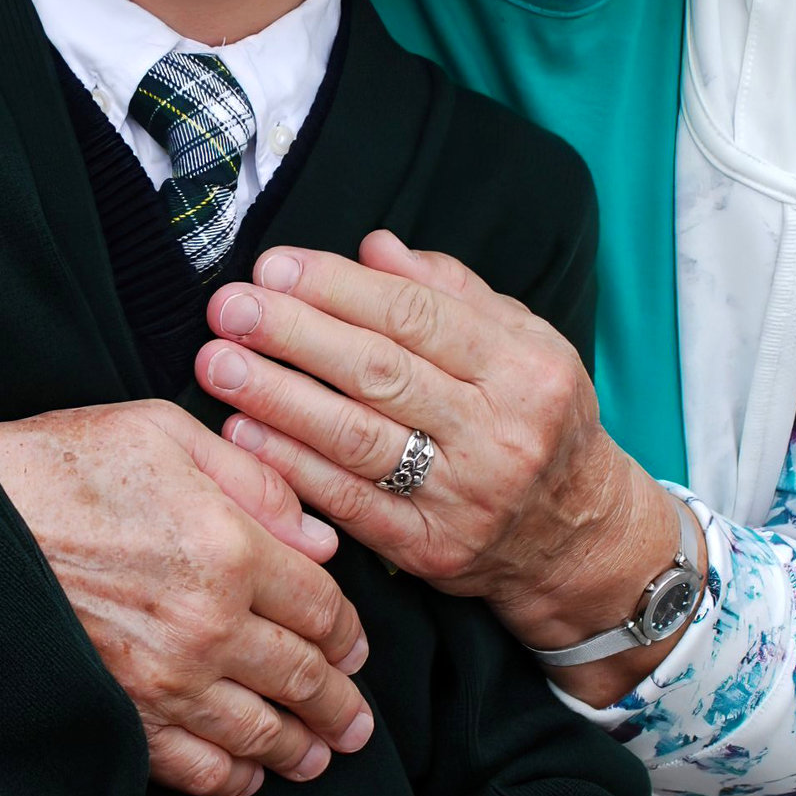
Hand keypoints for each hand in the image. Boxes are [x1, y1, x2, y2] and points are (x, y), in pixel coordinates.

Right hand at [0, 404, 374, 795]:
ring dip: (300, 749)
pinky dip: (235, 777)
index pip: (323, 608)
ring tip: (320, 757)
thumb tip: (317, 540)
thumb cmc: (56, 466)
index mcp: (229, 549)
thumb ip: (251, 478)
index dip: (350, 635)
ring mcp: (164, 681)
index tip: (356, 649)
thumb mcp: (160, 431)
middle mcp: (208, 626)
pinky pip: (198, 767)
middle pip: (304, 678)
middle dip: (340, 704)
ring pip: (261, 732)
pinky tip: (250, 774)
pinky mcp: (122, 717)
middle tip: (357, 724)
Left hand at [194, 233, 682, 693]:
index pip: (418, 316)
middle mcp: (498, 432)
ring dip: (277, 397)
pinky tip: (241, 433)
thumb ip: (452, 291)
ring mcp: (464, 496)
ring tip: (217, 364)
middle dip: (294, 334)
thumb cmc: (539, 420)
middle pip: (379, 372)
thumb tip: (374, 247)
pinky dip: (289, 465)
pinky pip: (348, 501)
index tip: (274, 266)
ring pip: (356, 437)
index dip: (338, 288)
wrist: (578, 535)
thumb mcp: (525, 342)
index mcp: (524, 368)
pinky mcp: (429, 548)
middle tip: (229, 308)